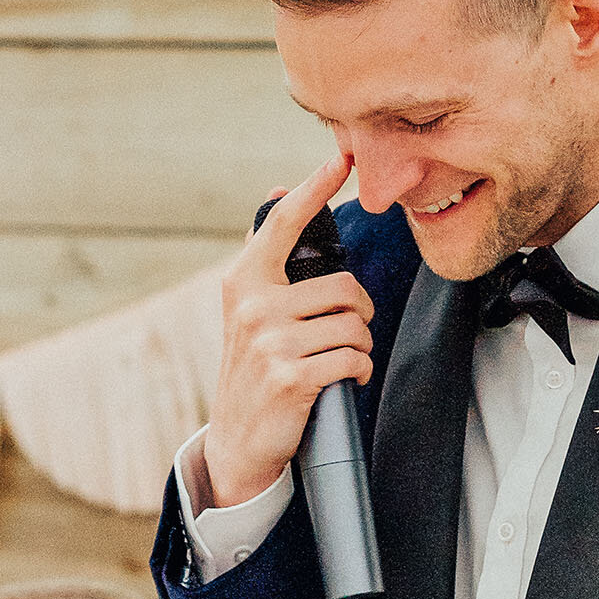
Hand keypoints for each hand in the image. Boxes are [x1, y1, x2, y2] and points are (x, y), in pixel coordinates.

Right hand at [199, 152, 373, 510]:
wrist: (239, 440)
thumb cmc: (255, 367)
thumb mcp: (250, 309)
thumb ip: (268, 257)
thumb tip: (277, 187)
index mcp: (244, 281)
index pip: (283, 222)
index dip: (314, 187)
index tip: (344, 158)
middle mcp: (253, 305)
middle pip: (343, 286)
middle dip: (359, 312)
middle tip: (348, 331)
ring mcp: (269, 342)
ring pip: (353, 325)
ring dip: (360, 346)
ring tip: (341, 359)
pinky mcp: (289, 376)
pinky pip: (353, 359)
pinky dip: (359, 371)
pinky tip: (346, 380)